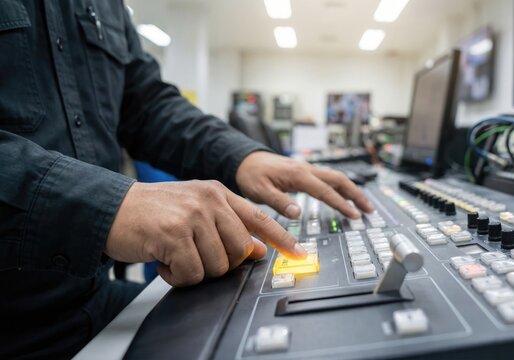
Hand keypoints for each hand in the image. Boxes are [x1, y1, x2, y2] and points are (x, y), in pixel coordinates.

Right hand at [106, 181, 306, 286]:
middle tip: (195, 257)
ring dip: (194, 271)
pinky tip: (163, 261)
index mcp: (218, 192)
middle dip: (221, 264)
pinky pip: (192, 273)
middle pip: (240, 250)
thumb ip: (226, 225)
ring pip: (218, 265)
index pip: (259, 217)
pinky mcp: (175, 233)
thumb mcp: (193, 210)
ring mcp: (193, 214)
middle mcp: (210, 199)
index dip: (282, 238)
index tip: (300, 253)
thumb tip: (256, 249)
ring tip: (174, 256)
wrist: (110, 208)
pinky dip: (177, 277)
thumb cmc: (151, 212)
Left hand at [236, 152, 373, 218]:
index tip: (355, 216)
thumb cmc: (251, 175)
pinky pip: (328, 178)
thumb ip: (279, 202)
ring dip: (352, 190)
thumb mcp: (260, 191)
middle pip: (339, 179)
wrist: (245, 159)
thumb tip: (298, 213)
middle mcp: (307, 169)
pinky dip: (341, 187)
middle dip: (356, 194)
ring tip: (364, 204)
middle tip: (370, 210)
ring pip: (336, 177)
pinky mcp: (305, 172)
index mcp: (298, 175)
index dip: (342, 204)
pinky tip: (344, 195)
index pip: (326, 191)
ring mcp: (308, 169)